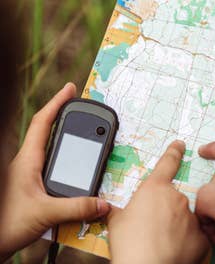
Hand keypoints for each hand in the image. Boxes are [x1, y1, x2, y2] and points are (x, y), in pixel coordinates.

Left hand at [0, 83, 110, 259]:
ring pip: (51, 149)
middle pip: (47, 131)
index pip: (42, 123)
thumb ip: (76, 207)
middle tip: (81, 107)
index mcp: (28, 159)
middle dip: (64, 115)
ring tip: (83, 132)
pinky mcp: (34, 187)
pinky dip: (67, 161)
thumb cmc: (6, 223)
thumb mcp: (45, 213)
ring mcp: (31, 174)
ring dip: (66, 139)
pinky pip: (53, 167)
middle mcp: (29, 163)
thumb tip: (102, 203)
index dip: (56, 103)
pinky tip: (76, 167)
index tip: (70, 89)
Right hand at [108, 141, 208, 263]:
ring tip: (162, 243)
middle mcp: (176, 198)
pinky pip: (194, 236)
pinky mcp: (201, 237)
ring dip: (176, 227)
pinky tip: (174, 251)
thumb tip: (107, 209)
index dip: (174, 152)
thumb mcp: (116, 222)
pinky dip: (186, 243)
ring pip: (184, 219)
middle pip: (173, 200)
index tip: (180, 145)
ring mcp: (191, 217)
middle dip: (166, 211)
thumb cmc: (129, 244)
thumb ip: (118, 210)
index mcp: (155, 189)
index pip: (167, 163)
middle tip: (153, 228)